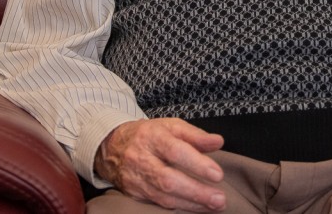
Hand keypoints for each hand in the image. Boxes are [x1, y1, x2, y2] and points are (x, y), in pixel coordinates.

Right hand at [95, 118, 226, 211]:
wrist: (112, 146)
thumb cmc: (149, 135)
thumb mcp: (171, 126)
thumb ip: (195, 135)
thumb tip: (218, 142)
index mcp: (152, 137)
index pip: (175, 151)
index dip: (197, 164)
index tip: (218, 174)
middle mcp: (141, 159)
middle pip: (168, 179)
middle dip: (195, 191)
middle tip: (219, 199)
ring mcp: (136, 179)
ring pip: (163, 196)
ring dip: (191, 203)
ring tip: (214, 206)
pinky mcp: (134, 194)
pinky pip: (158, 203)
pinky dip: (180, 207)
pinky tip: (197, 208)